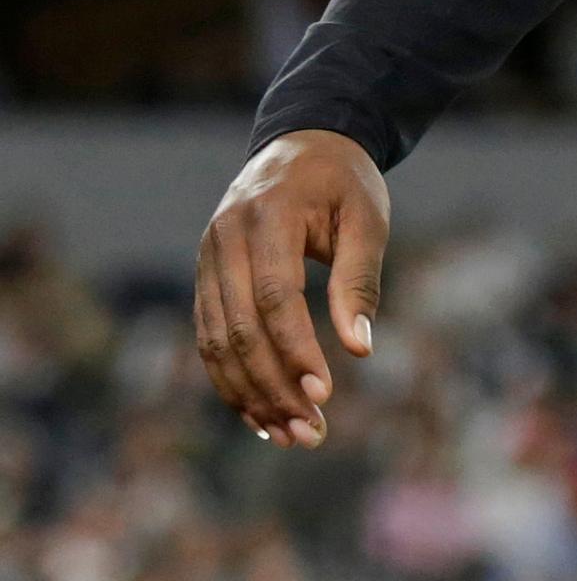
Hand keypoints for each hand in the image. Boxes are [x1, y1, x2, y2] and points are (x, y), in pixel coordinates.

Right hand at [196, 130, 388, 448]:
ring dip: (249, 395)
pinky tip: (259, 414)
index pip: (274, 297)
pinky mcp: (205, 279)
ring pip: (217, 343)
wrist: (302, 145)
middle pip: (240, 330)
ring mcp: (206, 260)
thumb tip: (361, 349)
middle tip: (310, 432)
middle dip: (273, 387)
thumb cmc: (344, 183)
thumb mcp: (367, 218)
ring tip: (288, 435)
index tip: (324, 394)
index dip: (295, 349)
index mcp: (266, 217)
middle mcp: (223, 240)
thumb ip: (361, 280)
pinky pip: (211, 338)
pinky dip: (232, 379)